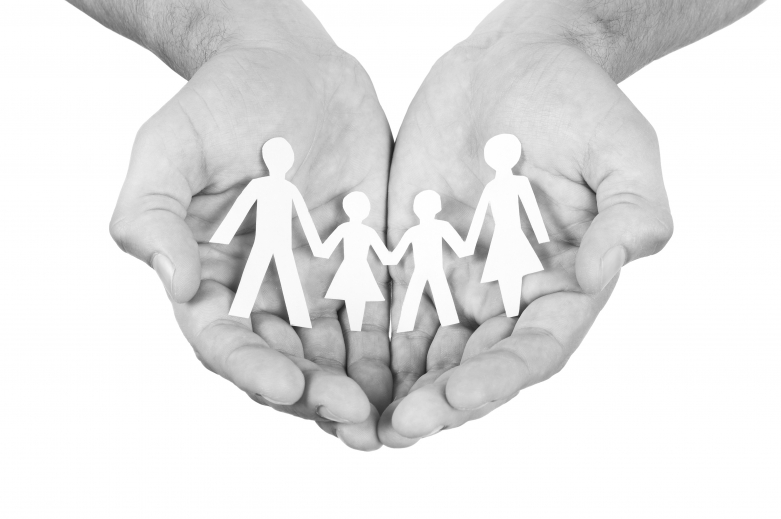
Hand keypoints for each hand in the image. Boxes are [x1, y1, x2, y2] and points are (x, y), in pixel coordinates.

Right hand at [109, 2, 392, 449]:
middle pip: (288, 361)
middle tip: (356, 419)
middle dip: (319, 396)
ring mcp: (317, 284)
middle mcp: (264, 295)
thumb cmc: (222, 102)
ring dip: (365, 390)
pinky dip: (401, 348)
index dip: (253, 369)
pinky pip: (383, 314)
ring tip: (396, 420)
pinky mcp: (364, 266)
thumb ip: (153, 212)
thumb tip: (173, 282)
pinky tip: (427, 371)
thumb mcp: (171, 147)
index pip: (226, 342)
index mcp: (212, 280)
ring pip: (338, 353)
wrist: (292, 68)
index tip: (287, 385)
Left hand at [380, 2, 672, 445]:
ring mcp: (454, 277)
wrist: (516, 64)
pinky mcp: (410, 253)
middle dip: (434, 401)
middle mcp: (506, 296)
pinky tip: (331, 362)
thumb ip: (632, 212)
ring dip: (390, 387)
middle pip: (470, 365)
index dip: (494, 381)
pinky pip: (383, 304)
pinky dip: (361, 339)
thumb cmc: (579, 104)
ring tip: (352, 417)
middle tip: (391, 429)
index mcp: (560, 287)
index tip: (452, 400)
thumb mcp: (623, 151)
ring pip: (422, 349)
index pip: (530, 351)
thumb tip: (604, 271)